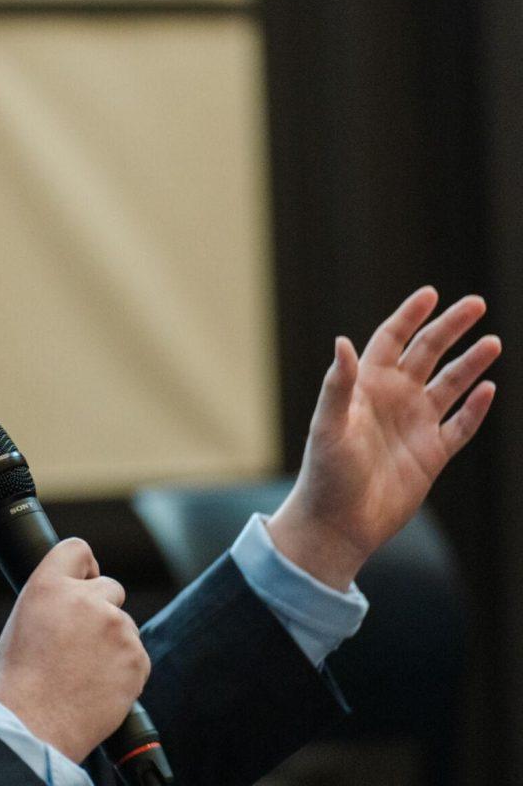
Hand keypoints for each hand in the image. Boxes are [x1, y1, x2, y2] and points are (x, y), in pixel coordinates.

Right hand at [0, 538, 149, 763]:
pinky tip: (98, 686)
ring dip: (113, 642)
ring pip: (125, 625)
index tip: (87, 581)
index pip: (77, 549)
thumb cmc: (19, 680)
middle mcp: (86, 598)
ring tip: (84, 673)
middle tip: (82, 641)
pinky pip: (136, 656)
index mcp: (49, 585)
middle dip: (102, 608)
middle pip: (111, 587)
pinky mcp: (137, 657)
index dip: (85, 567)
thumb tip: (74, 597)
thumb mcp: (21, 622)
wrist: (33, 724)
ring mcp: (116, 627)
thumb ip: (52, 600)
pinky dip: (124, 669)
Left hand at [269, 286, 499, 589]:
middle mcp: (393, 400)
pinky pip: (460, 425)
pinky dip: (476, 408)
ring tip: (492, 342)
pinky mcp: (432, 454)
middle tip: (477, 303)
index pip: (391, 341)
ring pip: (450, 385)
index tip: (431, 293)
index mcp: (366, 387)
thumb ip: (339, 385)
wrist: (338, 523)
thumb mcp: (328, 426)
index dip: (409, 316)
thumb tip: (342, 341)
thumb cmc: (326, 473)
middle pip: (427, 354)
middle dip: (450, 328)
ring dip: (470, 364)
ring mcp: (414, 425)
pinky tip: (490, 390)